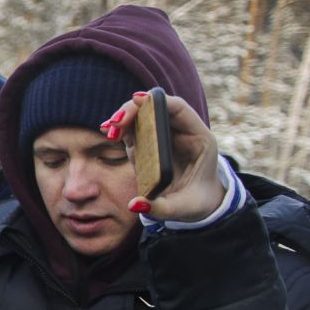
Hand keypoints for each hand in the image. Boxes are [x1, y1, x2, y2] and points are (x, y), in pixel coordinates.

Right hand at [102, 92, 223, 221]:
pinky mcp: (150, 143)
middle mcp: (181, 132)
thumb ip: (161, 208)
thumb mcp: (183, 208)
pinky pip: (135, 128)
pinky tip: (107, 131)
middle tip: (115, 124)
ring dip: (124, 118)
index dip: (158, 101)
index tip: (137, 100)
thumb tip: (134, 205)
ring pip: (143, 115)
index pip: (179, 109)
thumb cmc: (196, 202)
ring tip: (108, 131)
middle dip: (133, 110)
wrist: (201, 202)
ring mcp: (164, 136)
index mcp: (199, 139)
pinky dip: (121, 128)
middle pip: (156, 107)